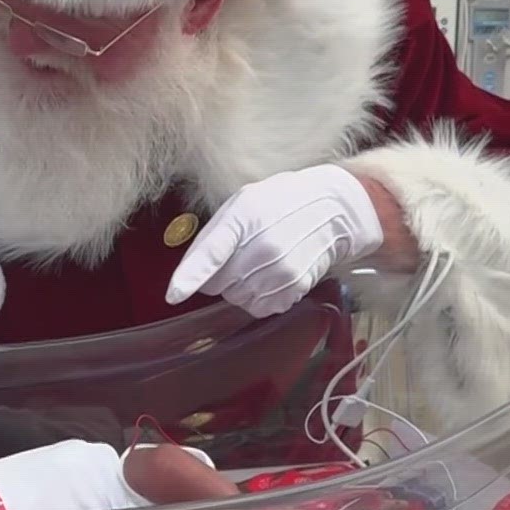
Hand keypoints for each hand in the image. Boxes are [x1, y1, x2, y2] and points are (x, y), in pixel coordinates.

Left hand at [166, 164, 382, 316]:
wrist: (335, 210)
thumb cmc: (281, 203)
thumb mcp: (244, 202)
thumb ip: (215, 235)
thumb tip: (193, 272)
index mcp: (245, 215)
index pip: (211, 252)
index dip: (189, 277)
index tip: (174, 295)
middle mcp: (264, 244)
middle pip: (218, 284)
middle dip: (219, 276)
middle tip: (239, 255)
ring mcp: (282, 268)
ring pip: (237, 298)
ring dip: (239, 288)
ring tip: (259, 263)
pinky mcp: (296, 287)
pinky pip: (260, 307)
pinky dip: (259, 297)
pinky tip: (271, 275)